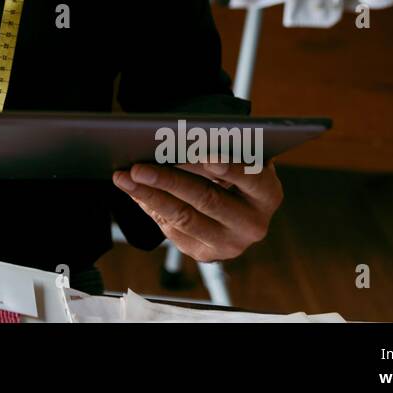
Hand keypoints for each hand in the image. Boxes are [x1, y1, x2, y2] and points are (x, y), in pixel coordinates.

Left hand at [112, 161, 283, 261]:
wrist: (236, 206)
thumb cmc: (232, 167)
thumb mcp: (237, 156)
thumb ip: (220, 148)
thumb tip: (177, 138)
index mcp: (268, 194)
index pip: (250, 179)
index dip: (230, 168)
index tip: (207, 156)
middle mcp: (253, 224)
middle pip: (207, 199)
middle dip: (169, 180)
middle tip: (139, 167)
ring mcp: (229, 244)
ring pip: (183, 218)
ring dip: (149, 196)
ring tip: (124, 177)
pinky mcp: (205, 253)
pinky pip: (172, 230)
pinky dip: (149, 206)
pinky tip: (133, 190)